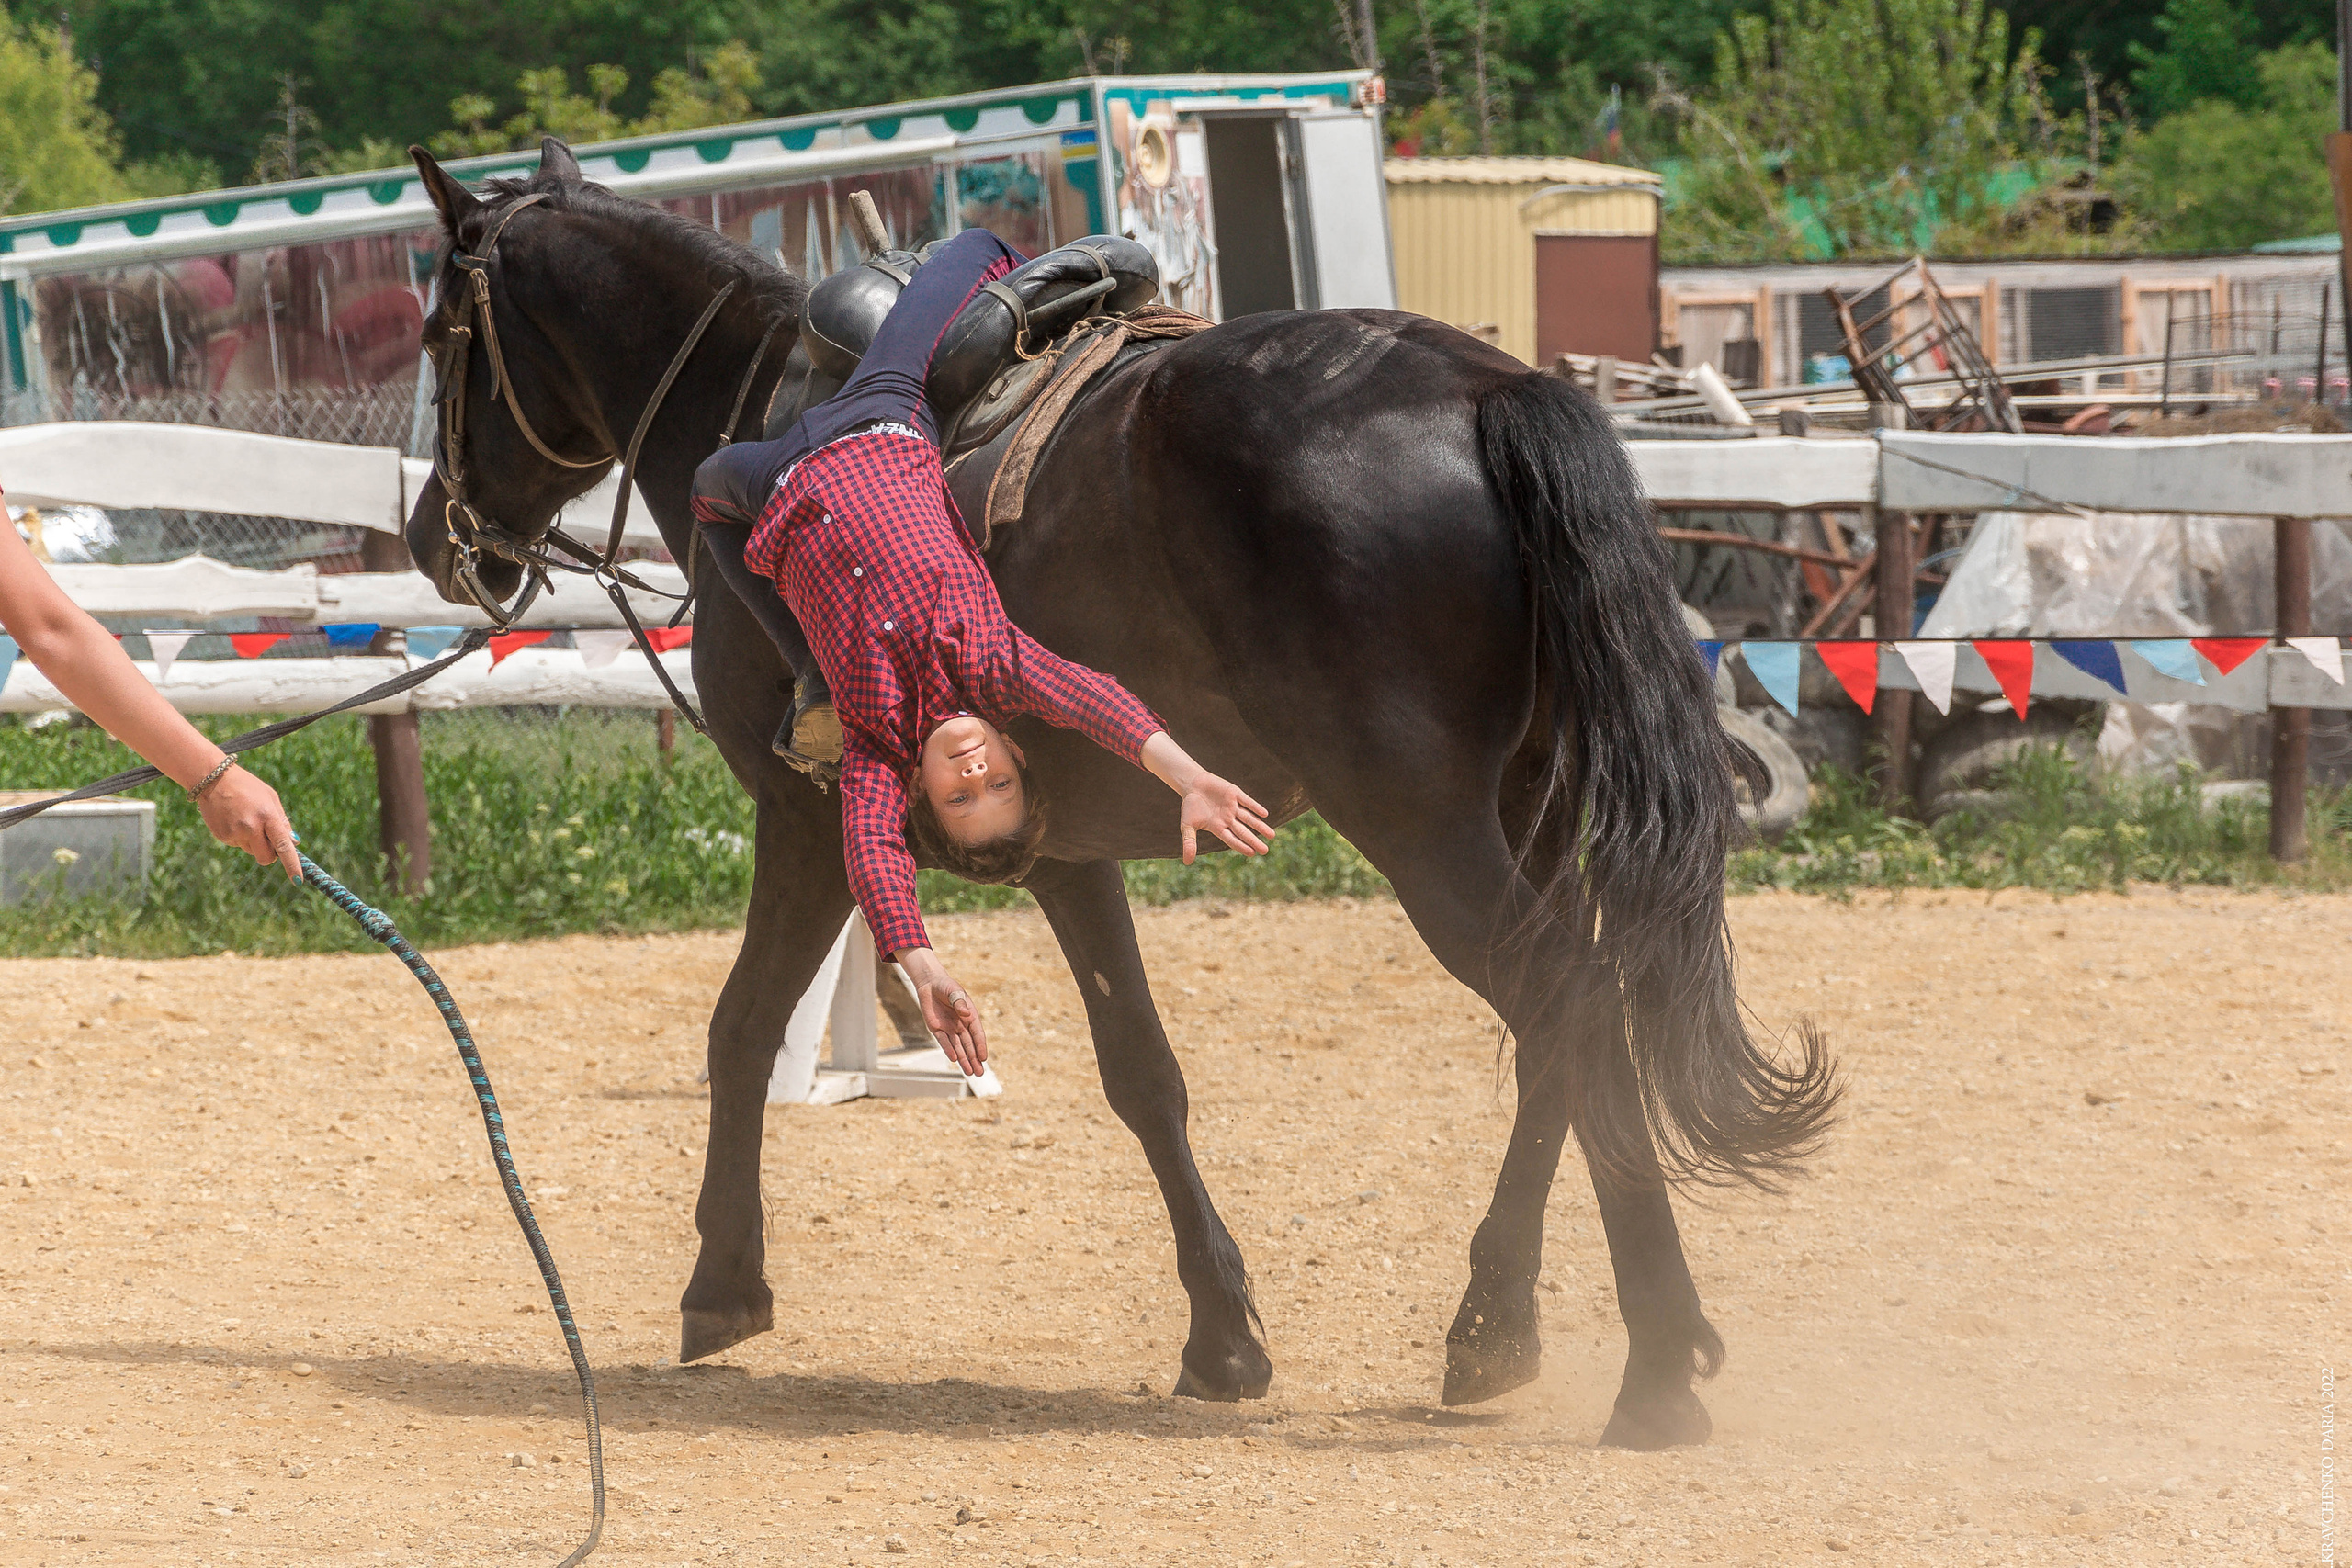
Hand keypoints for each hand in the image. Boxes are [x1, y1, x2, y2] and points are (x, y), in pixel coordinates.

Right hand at [195, 763, 302, 880]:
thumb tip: (293, 843)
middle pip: (266, 857)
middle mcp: (250, 827)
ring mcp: (234, 833)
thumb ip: (282, 821)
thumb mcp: (271, 798)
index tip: (298, 880)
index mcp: (267, 815)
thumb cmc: (248, 787)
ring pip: (252, 850)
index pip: (283, 846)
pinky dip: (239, 836)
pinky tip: (233, 819)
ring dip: (253, 841)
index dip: (292, 864)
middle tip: (267, 839)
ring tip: (245, 818)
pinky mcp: (222, 836)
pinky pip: (238, 844)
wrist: (213, 779)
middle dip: (270, 855)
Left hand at [899, 947, 988, 1073]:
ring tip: (971, 1073)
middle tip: (980, 1073)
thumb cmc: (946, 986)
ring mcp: (949, 1028)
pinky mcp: (937, 1029)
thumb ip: (959, 1002)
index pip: (977, 1034)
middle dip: (974, 1059)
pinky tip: (955, 1060)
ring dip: (964, 1060)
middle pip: (969, 1045)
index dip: (980, 1046)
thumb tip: (965, 1013)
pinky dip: (949, 1050)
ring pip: (958, 1047)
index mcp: (970, 1016)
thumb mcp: (954, 991)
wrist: (930, 984)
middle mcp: (961, 1025)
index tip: (983, 1058)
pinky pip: (944, 1042)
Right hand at [1179, 773, 1272, 864]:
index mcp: (1218, 827)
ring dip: (1260, 826)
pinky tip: (1265, 814)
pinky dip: (1255, 807)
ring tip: (1271, 835)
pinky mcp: (1235, 793)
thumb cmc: (1190, 806)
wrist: (1192, 784)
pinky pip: (1247, 801)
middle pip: (1243, 831)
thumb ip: (1189, 843)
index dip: (1241, 846)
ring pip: (1249, 818)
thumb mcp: (1187, 826)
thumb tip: (1187, 863)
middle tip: (1265, 851)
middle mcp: (1228, 819)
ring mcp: (1233, 806)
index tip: (1252, 853)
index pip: (1232, 839)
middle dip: (1254, 840)